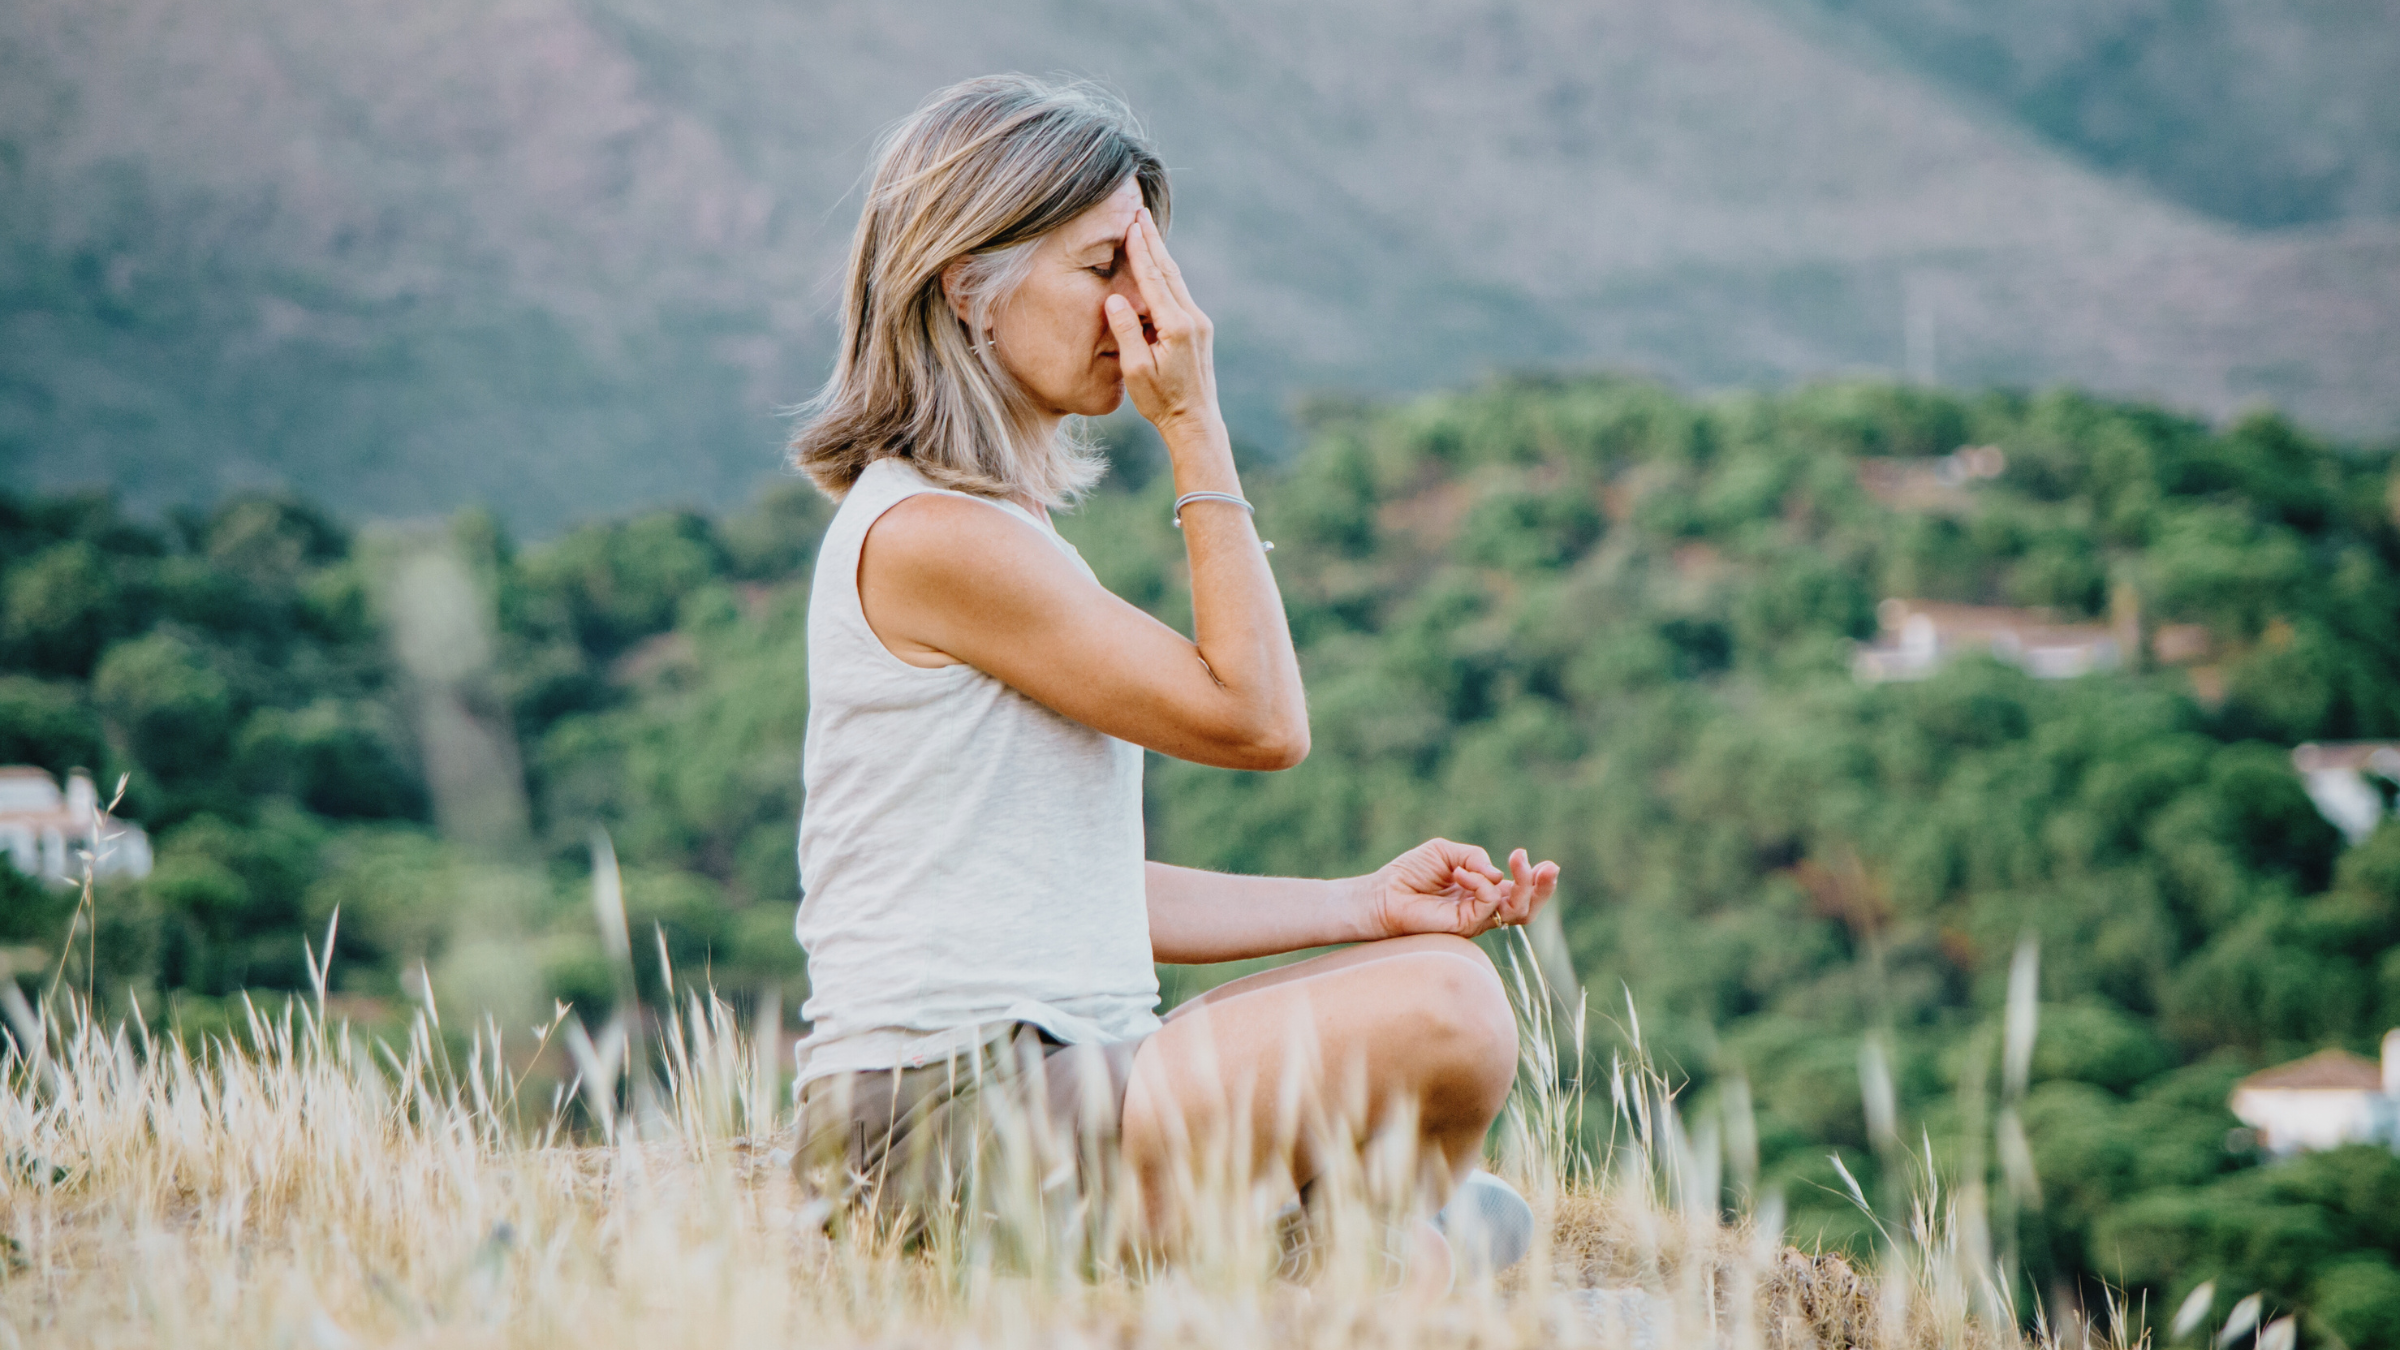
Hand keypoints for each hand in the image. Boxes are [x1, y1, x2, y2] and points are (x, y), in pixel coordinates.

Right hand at [1102, 207, 1220, 438]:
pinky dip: (1166, 275)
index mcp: (1175, 327)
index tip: (1131, 225)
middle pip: (1168, 271)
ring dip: (1160, 254)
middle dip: (1152, 241)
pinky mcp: (1199, 330)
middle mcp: (1192, 319)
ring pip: (1176, 280)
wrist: (1195, 421)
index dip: (1140, 251)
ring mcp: (1199, 323)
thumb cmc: (1160, 401)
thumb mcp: (1135, 370)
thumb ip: (1126, 331)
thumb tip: (1114, 299)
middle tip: (1140, 213)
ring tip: (1147, 230)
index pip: (1153, 279)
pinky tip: (1159, 265)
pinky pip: (1180, 294)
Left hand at [1360, 838, 1559, 940]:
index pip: (1518, 890)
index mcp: (1482, 890)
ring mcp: (1476, 919)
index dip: (1536, 879)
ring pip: (1517, 911)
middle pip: (1526, 907)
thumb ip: (1474, 856)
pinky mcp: (1464, 926)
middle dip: (1543, 887)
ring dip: (1525, 884)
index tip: (1545, 863)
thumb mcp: (1446, 852)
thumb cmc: (1410, 873)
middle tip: (1550, 867)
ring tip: (1520, 859)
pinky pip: (1487, 904)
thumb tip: (1496, 873)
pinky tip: (1460, 873)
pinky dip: (1480, 883)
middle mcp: (1483, 908)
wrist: (1382, 894)